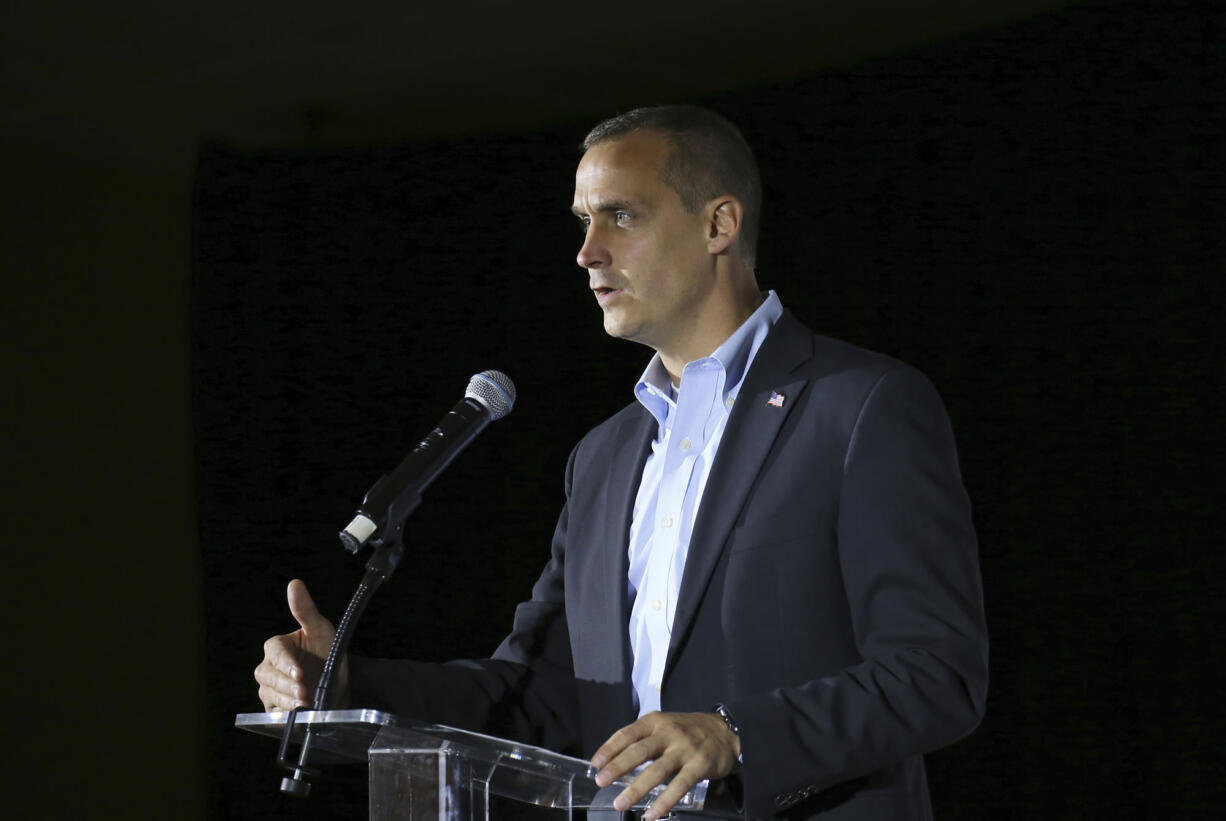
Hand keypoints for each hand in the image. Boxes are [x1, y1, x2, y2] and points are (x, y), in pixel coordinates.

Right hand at [253, 579, 348, 711]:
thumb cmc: (328, 652)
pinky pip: (272, 711)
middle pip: (268, 675)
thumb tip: (295, 583)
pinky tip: (299, 713)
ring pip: (269, 693)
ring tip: (306, 704)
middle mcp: (270, 666)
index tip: (300, 673)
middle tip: (305, 693)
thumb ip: (306, 610)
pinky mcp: (273, 706)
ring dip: (288, 700)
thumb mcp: (321, 630)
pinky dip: (285, 713)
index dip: (286, 664)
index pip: (275, 652)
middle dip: (287, 685)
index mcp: (278, 646)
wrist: (338, 684)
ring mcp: (270, 687)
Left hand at [590, 711, 740, 820]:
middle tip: (601, 782)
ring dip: (636, 789)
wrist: (726, 730)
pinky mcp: (699, 765)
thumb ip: (643, 739)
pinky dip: (664, 801)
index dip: (609, 748)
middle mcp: (668, 732)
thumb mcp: (664, 725)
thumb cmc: (688, 730)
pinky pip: (679, 786)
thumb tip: (615, 760)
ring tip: (620, 803)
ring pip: (656, 771)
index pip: (627, 734)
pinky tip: (652, 814)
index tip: (595, 764)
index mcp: (655, 721)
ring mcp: (684, 748)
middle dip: (617, 767)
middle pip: (638, 751)